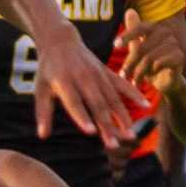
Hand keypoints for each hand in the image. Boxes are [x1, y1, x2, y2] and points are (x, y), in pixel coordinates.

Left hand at [30, 27, 143, 153]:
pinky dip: (134, 94)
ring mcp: (98, 74)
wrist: (61, 41)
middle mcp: (83, 77)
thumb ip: (42, 113)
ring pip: (112, 98)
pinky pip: (122, 84)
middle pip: (98, 104)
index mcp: (64, 81)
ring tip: (130, 135)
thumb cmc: (48, 70)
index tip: (91, 133)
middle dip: (107, 125)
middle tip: (114, 145)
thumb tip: (41, 136)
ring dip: (122, 117)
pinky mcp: (107, 71)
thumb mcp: (39, 89)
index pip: (74, 102)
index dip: (82, 117)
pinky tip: (145, 105)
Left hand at [117, 10, 185, 96]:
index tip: (115, 45)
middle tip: (123, 75)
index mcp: (154, 28)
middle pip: (141, 47)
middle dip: (130, 63)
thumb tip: (129, 10)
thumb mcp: (137, 49)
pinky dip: (152, 72)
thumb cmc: (149, 64)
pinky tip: (152, 76)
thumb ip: (132, 32)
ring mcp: (175, 44)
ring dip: (139, 72)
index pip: (139, 28)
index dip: (127, 36)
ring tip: (135, 80)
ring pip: (149, 58)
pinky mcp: (180, 56)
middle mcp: (166, 32)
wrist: (166, 82)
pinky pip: (159, 63)